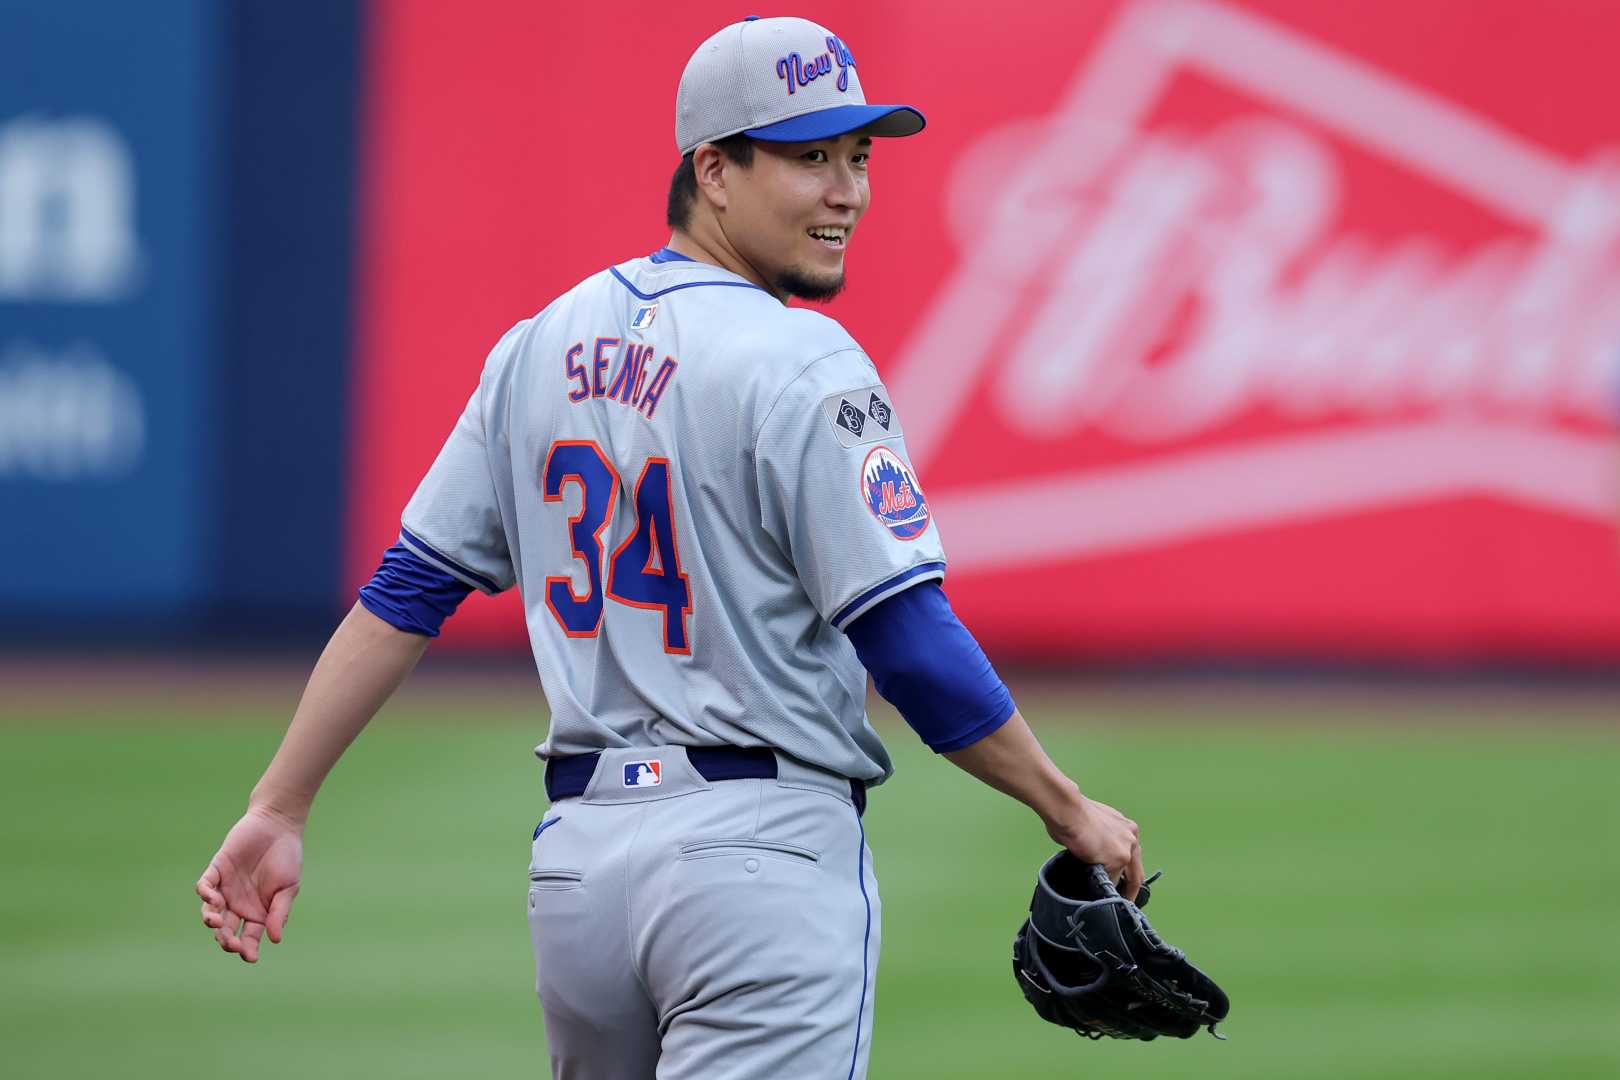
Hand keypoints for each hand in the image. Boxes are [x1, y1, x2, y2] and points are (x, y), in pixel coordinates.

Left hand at [195, 806, 302, 962]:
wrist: (278, 825)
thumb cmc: (287, 857)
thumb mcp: (288, 888)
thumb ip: (279, 912)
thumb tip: (274, 939)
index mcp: (258, 912)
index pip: (249, 937)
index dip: (247, 950)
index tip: (249, 957)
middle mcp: (239, 904)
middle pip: (227, 931)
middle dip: (227, 941)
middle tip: (232, 944)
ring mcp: (226, 888)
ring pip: (211, 913)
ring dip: (212, 922)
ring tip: (217, 923)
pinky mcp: (216, 870)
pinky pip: (204, 887)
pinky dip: (206, 895)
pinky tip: (214, 900)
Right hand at [1046, 795, 1143, 901]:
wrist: (1069, 811)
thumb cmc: (1072, 814)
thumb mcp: (1095, 824)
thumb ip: (1101, 839)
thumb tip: (1092, 852)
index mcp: (1126, 827)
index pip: (1131, 854)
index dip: (1126, 869)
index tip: (1122, 880)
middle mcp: (1131, 838)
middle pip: (1137, 871)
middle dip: (1132, 888)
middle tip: (1126, 900)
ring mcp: (1126, 850)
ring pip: (1126, 878)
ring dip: (1119, 891)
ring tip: (1113, 903)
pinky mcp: (1118, 860)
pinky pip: (1112, 881)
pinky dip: (1105, 888)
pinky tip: (1098, 893)